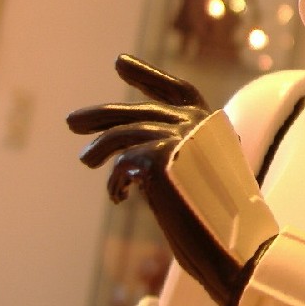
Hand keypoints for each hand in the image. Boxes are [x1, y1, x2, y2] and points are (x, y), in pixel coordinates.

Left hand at [69, 54, 273, 305]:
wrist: (232, 243)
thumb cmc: (220, 220)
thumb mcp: (199, 175)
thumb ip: (177, 153)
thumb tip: (129, 146)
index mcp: (213, 125)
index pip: (178, 90)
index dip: (149, 76)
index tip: (119, 63)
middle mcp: (197, 125)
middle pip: (141, 113)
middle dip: (103, 115)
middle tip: (72, 122)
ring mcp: (178, 138)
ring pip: (124, 135)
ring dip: (101, 149)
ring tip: (87, 161)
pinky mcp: (158, 159)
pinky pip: (122, 164)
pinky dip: (116, 181)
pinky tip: (119, 196)